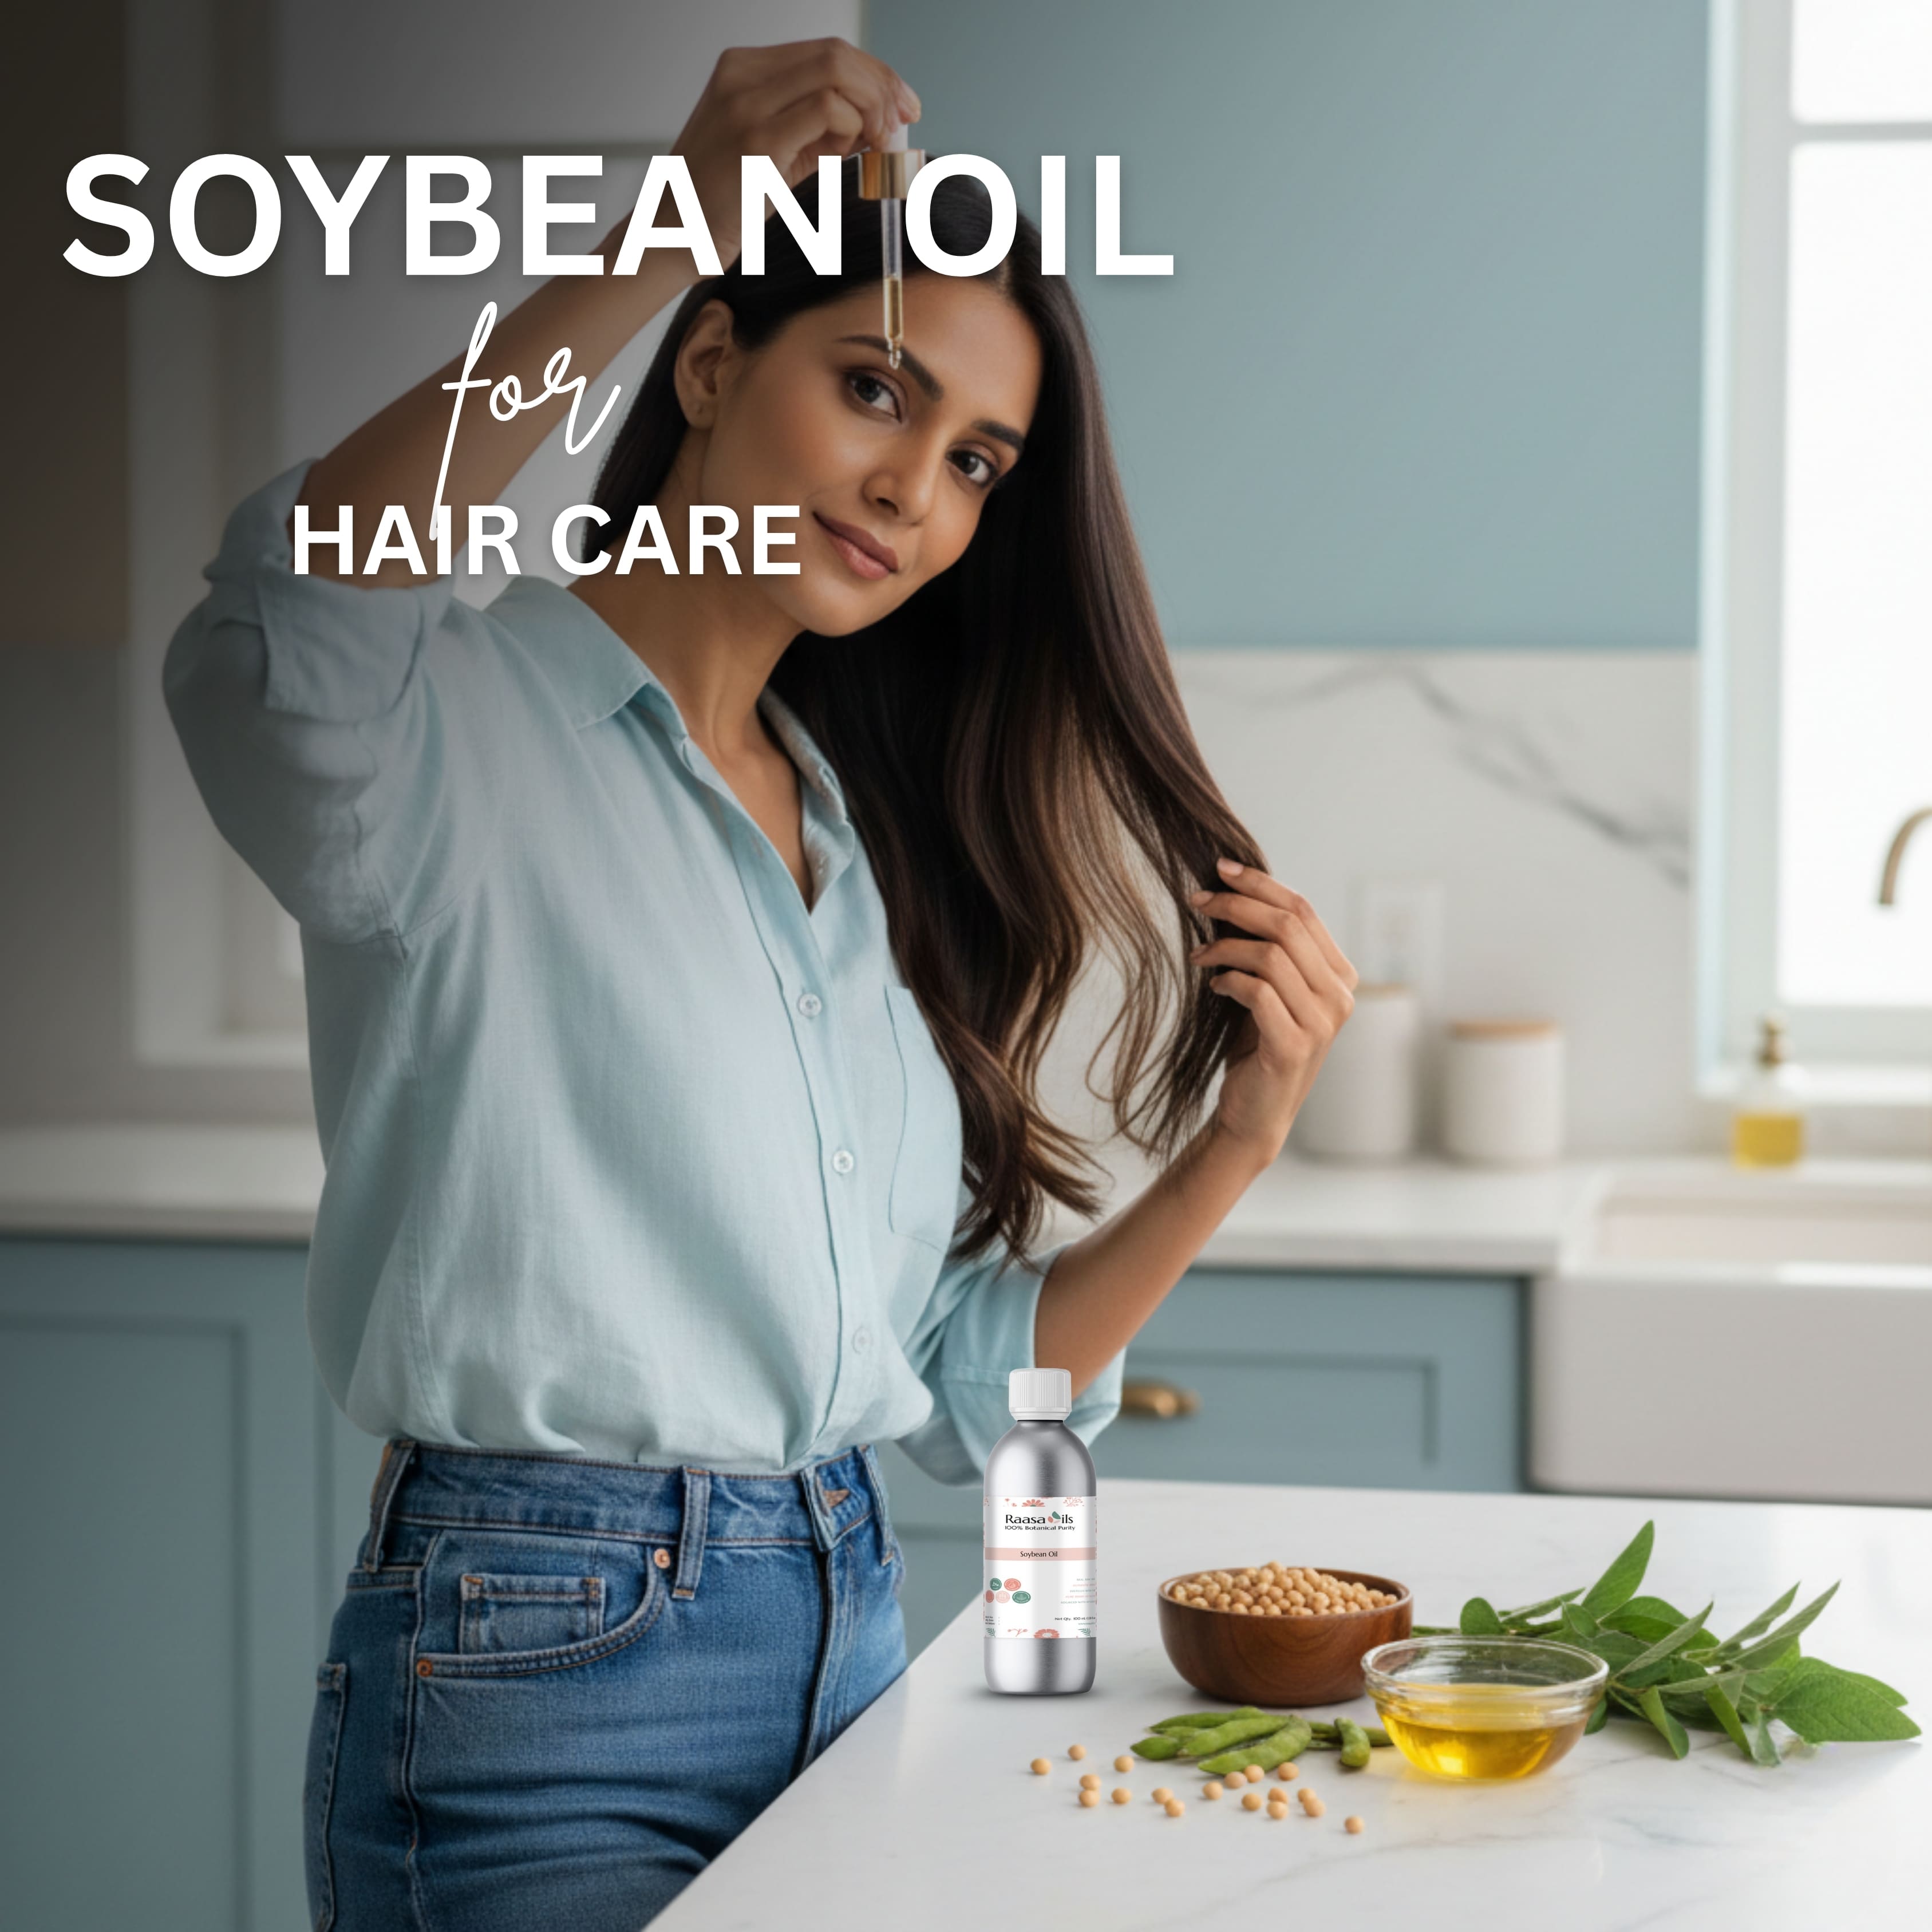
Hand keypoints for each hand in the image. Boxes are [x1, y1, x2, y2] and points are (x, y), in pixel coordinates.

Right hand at [672, 39, 920, 266]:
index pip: (826, 51)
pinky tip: (855, 152)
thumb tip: (875, 124)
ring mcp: (746, 102)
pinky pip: (826, 108)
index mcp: (745, 70)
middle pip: (836, 54)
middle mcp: (742, 74)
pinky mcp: (756, 137)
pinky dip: (854, 127)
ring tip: (877, 144)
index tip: (902, 106)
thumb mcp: (777, 153)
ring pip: (835, 72)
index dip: (874, 74)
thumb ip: (819, 132)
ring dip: (872, 107)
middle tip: (906, 120)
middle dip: (884, 85)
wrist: (673, 236)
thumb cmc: (723, 203)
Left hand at [1186, 858, 1358, 1164]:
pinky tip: (1214, 986)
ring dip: (1225, 945)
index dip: (1261, 884)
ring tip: (1199, 954)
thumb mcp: (1271, 990)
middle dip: (1237, 905)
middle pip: (1288, 925)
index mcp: (1341, 976)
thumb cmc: (1258, 1045)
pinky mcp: (1294, 1047)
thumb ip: (1271, 948)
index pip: (1304, 910)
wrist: (1254, 1112)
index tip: (1221, 869)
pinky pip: (1258, 992)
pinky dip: (1228, 980)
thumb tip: (1231, 890)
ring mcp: (1322, 1024)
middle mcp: (1341, 997)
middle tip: (1197, 899)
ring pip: (1272, 955)